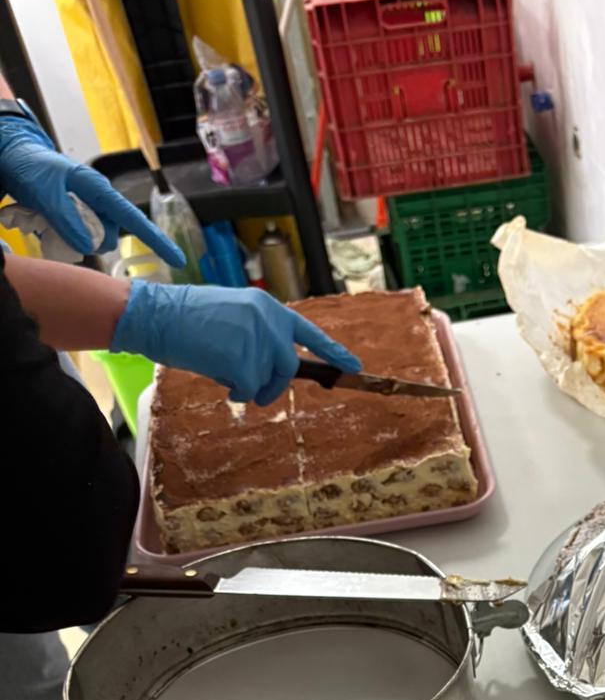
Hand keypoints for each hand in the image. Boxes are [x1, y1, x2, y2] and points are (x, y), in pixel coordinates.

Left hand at [0, 112, 184, 266]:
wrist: (11, 153)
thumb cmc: (28, 165)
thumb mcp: (44, 192)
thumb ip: (66, 219)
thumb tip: (87, 246)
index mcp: (98, 190)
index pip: (134, 219)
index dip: (157, 241)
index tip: (178, 260)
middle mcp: (97, 200)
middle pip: (109, 237)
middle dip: (90, 241)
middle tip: (57, 228)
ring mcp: (87, 207)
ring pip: (92, 238)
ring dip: (74, 239)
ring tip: (47, 220)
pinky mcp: (75, 213)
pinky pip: (79, 235)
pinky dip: (66, 236)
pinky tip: (48, 223)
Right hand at [111, 281, 362, 405]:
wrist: (156, 314)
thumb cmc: (188, 319)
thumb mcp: (233, 317)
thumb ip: (259, 335)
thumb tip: (275, 367)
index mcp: (267, 307)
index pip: (309, 332)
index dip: (333, 352)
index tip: (353, 366)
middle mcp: (268, 320)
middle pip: (289, 366)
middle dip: (275, 384)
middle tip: (257, 392)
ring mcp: (257, 340)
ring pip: (268, 380)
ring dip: (249, 387)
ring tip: (223, 372)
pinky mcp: (242, 360)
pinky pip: (249, 390)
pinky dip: (236, 392)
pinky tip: (219, 378)